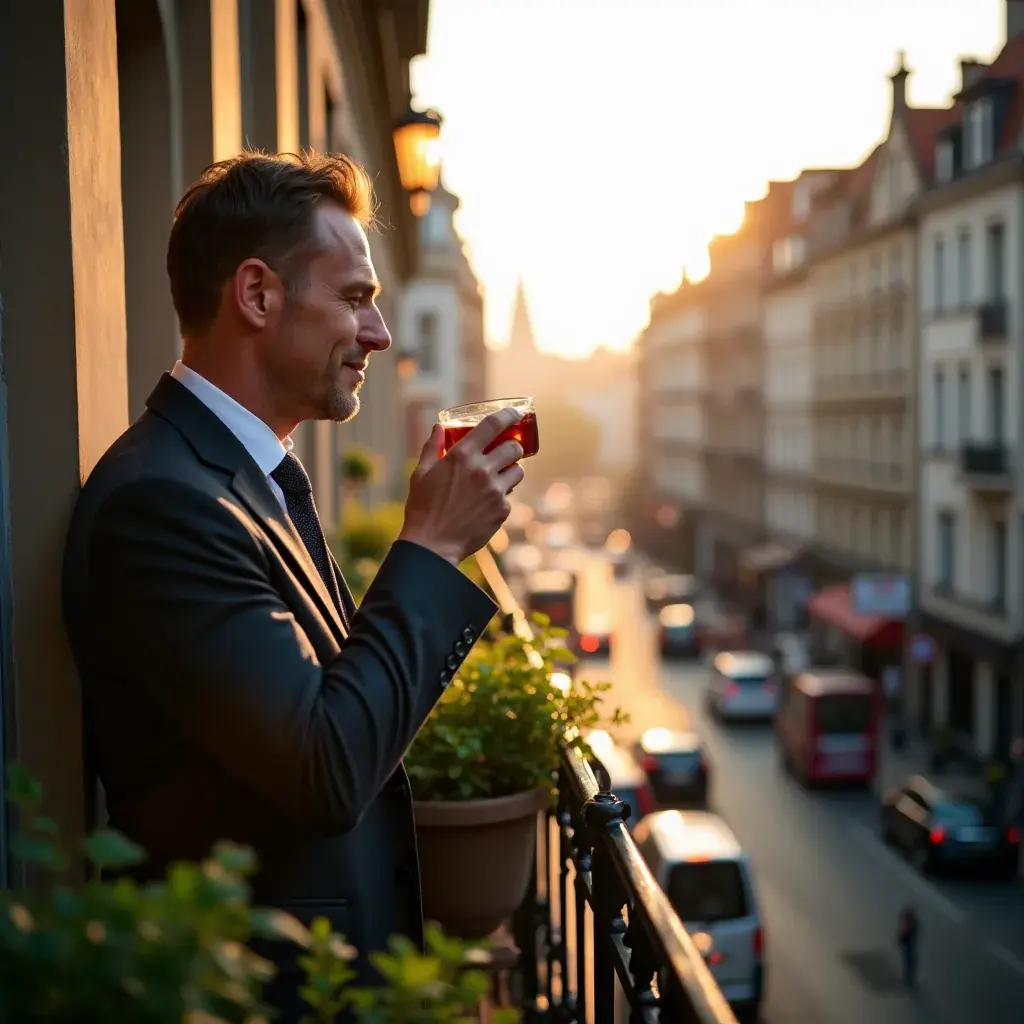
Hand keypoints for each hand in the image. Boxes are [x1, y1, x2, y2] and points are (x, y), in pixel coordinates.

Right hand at [399, 407, 525, 565]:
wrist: (432, 545)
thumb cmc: (423, 508)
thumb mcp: (421, 474)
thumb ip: (432, 447)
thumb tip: (438, 427)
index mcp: (461, 455)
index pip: (493, 425)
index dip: (509, 415)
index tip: (516, 413)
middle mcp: (482, 469)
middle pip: (514, 446)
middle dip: (512, 446)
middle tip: (506, 451)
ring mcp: (495, 490)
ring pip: (518, 470)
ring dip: (511, 470)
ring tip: (499, 476)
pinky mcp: (502, 510)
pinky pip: (509, 495)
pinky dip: (502, 495)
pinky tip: (487, 502)